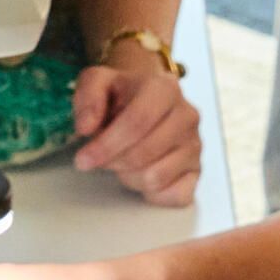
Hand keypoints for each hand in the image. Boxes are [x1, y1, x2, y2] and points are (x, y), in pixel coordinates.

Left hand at [72, 57, 200, 206]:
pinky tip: (142, 173)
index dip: (106, 146)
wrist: (147, 102)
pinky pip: (173, 196)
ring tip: (125, 160)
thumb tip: (86, 127)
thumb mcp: (97, 84)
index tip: (83, 160)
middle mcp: (187, 115)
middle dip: (113, 162)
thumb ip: (87, 98)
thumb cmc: (121, 96)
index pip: (137, 122)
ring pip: (154, 178)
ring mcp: (196, 145)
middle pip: (143, 154)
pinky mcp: (196, 171)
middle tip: (102, 158)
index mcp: (165, 88)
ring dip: (129, 176)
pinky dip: (151, 192)